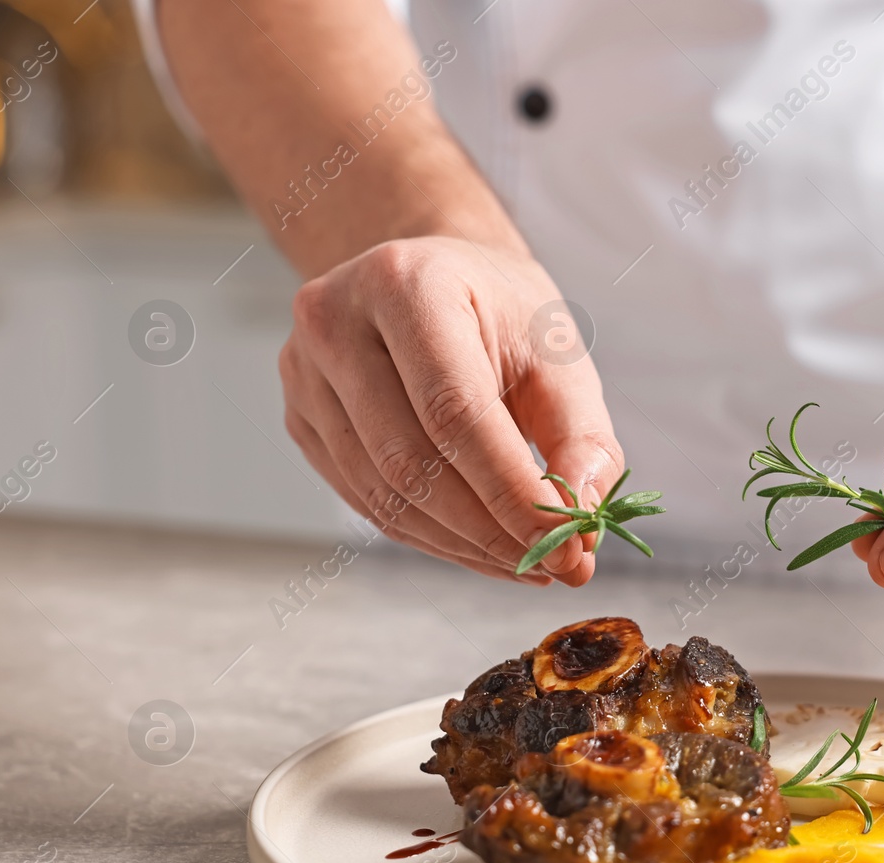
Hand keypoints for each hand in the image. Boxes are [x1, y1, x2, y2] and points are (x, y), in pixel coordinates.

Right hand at [279, 236, 623, 584]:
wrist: (434, 277)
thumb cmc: (501, 313)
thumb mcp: (559, 356)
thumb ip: (583, 437)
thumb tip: (582, 523)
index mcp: (407, 283)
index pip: (454, 411)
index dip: (509, 491)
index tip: (564, 546)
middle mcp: (336, 319)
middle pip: (409, 459)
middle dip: (489, 529)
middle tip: (554, 565)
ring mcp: (304, 372)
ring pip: (382, 493)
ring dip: (462, 545)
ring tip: (526, 561)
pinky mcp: (299, 418)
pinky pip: (365, 501)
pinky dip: (431, 537)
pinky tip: (483, 546)